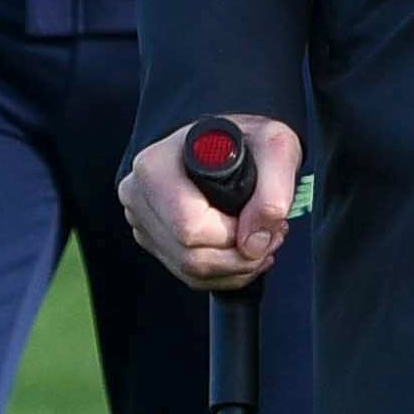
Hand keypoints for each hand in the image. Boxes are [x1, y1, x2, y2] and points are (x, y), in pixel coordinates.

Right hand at [119, 116, 302, 289]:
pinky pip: (187, 274)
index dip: (234, 236)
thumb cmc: (247, 139)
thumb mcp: (274, 147)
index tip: (265, 221)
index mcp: (155, 167)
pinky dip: (224, 273)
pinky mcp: (153, 239)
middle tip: (272, 236)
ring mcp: (142, 220)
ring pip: (189, 271)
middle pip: (189, 256)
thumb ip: (274, 190)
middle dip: (240, 257)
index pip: (190, 227)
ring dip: (236, 268)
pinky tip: (244, 251)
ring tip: (263, 242)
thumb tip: (254, 243)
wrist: (228, 142)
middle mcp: (138, 195)